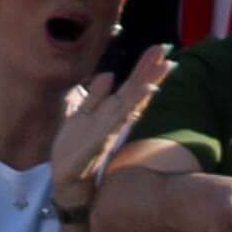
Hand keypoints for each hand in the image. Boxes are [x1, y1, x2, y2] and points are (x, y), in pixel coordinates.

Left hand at [47, 44, 173, 209]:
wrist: (66, 181)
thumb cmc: (74, 149)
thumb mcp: (81, 116)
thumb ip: (94, 97)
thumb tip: (110, 75)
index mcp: (110, 114)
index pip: (131, 88)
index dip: (144, 69)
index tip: (159, 50)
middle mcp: (113, 122)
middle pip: (134, 93)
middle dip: (149, 72)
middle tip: (165, 51)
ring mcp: (106, 133)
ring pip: (127, 107)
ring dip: (143, 89)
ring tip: (159, 71)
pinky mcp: (94, 145)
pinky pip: (109, 127)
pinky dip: (121, 115)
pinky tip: (129, 104)